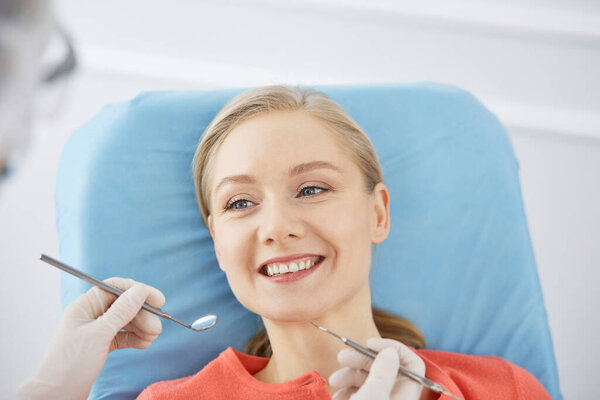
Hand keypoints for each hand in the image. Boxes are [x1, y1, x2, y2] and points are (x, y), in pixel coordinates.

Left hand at [16, 278, 164, 399]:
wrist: (55, 396)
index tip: (158, 299)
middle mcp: (91, 315)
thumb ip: (121, 312)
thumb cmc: (69, 365)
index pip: (115, 288)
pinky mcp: (101, 345)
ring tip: (152, 337)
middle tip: (157, 327)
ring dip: (141, 327)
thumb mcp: (98, 335)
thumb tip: (139, 291)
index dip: (137, 291)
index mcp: (84, 306)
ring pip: (125, 321)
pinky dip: (135, 338)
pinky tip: (144, 343)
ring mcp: (96, 331)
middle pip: (123, 306)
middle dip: (142, 315)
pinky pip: (122, 336)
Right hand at [329, 338, 425, 399]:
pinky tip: (336, 394)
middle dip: (361, 360)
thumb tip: (390, 351)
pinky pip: (359, 394)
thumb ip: (383, 371)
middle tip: (341, 358)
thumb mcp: (374, 394)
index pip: (412, 364)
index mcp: (405, 396)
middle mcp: (395, 398)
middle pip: (385, 370)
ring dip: (349, 376)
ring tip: (334, 381)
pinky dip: (346, 390)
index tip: (368, 343)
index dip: (392, 348)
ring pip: (369, 381)